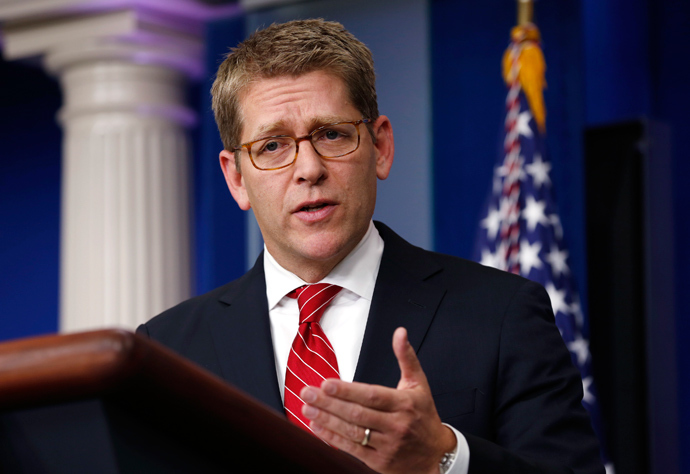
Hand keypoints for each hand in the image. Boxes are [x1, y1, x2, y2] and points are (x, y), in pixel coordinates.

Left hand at [300, 327, 456, 473]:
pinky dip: (332, 438)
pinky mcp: (379, 461)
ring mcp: (387, 445)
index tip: (326, 383)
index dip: (348, 390)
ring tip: (307, 408)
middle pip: (357, 413)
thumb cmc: (424, 415)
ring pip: (352, 432)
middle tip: (307, 393)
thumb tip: (400, 332)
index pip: (372, 395)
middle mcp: (396, 425)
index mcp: (404, 404)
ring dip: (326, 420)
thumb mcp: (419, 384)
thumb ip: (406, 357)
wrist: (434, 454)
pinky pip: (352, 449)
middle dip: (329, 403)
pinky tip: (317, 426)